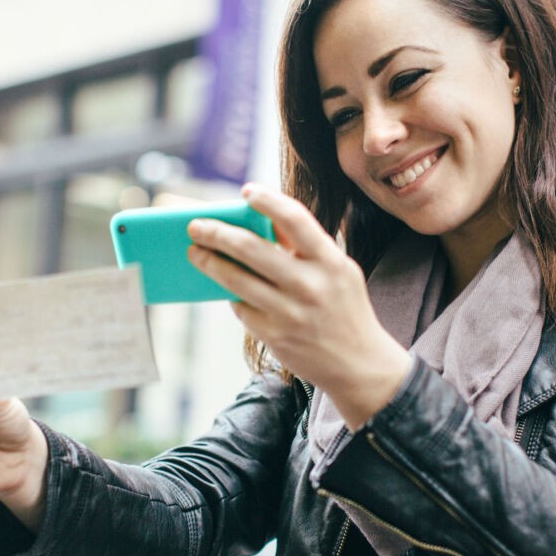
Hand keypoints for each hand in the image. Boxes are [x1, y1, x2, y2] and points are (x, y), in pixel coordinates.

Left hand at [187, 184, 411, 427]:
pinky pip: (241, 307)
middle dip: (217, 234)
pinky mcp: (275, 336)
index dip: (268, 201)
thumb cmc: (343, 308)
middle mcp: (310, 286)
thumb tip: (263, 218)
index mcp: (331, 262)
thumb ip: (306, 247)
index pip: (295, 219)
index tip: (246, 191)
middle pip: (252, 249)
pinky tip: (224, 285)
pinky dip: (230, 294)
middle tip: (195, 226)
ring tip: (195, 252)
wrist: (359, 365)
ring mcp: (291, 313)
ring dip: (209, 263)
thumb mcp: (338, 271)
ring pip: (236, 280)